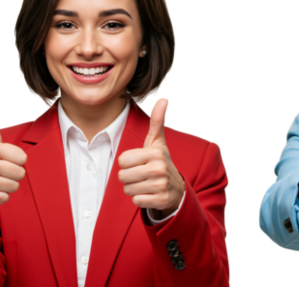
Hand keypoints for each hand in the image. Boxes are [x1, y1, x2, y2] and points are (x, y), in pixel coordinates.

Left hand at [117, 97, 183, 217]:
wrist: (176, 188)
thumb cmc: (160, 162)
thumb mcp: (157, 142)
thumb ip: (157, 121)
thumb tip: (164, 98)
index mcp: (156, 153)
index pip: (122, 160)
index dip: (128, 163)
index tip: (140, 162)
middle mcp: (160, 168)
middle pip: (123, 176)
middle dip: (129, 177)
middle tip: (142, 175)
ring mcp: (161, 185)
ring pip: (128, 189)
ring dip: (134, 189)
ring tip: (146, 184)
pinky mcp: (161, 200)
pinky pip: (136, 201)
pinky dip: (141, 199)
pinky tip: (150, 194)